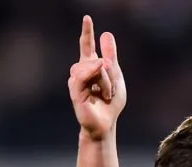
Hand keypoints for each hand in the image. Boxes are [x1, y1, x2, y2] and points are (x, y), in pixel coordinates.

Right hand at [68, 16, 126, 140]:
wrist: (105, 124)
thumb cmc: (110, 104)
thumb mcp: (116, 77)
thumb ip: (111, 56)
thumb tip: (107, 34)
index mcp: (90, 67)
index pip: (86, 46)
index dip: (87, 32)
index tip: (87, 18)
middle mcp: (80, 72)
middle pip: (98, 60)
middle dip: (111, 73)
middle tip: (110, 91)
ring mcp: (76, 81)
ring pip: (95, 68)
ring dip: (107, 82)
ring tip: (106, 96)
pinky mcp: (74, 91)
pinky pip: (85, 76)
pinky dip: (97, 81)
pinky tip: (100, 91)